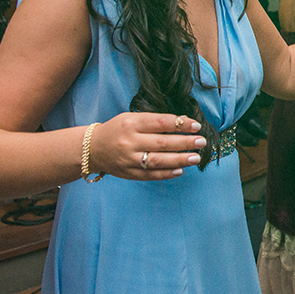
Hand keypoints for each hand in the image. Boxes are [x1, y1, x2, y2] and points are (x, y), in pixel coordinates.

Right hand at [88, 112, 206, 179]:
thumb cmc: (118, 130)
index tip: (196, 126)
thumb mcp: (133, 119)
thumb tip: (184, 121)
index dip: (181, 124)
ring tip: (196, 157)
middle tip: (202, 142)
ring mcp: (129, 159)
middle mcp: (130, 142)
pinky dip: (167, 173)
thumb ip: (156, 121)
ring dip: (180, 159)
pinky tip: (180, 170)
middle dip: (185, 142)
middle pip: (162, 143)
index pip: (161, 123)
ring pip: (158, 161)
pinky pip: (150, 175)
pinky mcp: (129, 173)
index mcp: (131, 124)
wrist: (92, 149)